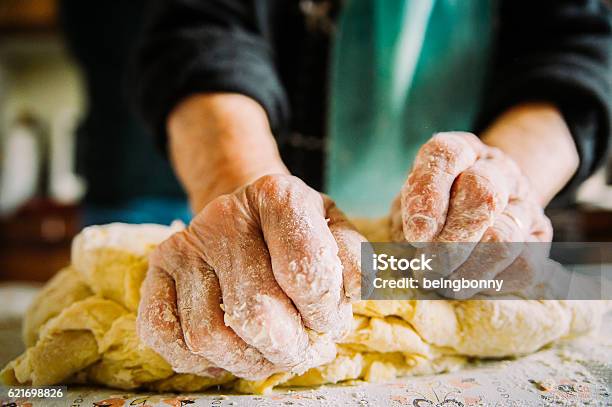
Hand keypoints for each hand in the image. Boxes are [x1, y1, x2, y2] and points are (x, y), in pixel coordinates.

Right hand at [137, 174, 363, 379]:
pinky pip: (166, 337)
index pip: (306, 272)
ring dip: (248, 361)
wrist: (243, 215)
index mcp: (278, 196)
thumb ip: (355, 259)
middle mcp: (223, 216)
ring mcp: (183, 246)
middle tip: (300, 346)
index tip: (327, 317)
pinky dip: (201, 361)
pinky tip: (229, 346)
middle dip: (289, 347)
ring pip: (209, 336)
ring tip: (269, 351)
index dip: (325, 311)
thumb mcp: (335, 230)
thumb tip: (359, 288)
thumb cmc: (296, 231)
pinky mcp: (155, 272)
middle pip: (256, 313)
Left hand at [391, 132, 552, 297]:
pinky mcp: (539, 236)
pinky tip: (469, 285)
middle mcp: (497, 168)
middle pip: (482, 193)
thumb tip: (417, 248)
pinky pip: (523, 264)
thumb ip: (409, 216)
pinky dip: (491, 281)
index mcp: (461, 150)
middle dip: (451, 241)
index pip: (447, 155)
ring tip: (444, 284)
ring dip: (468, 269)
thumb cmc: (432, 209)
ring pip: (504, 236)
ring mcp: (524, 201)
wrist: (482, 211)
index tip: (416, 236)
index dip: (429, 194)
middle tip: (429, 269)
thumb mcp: (410, 202)